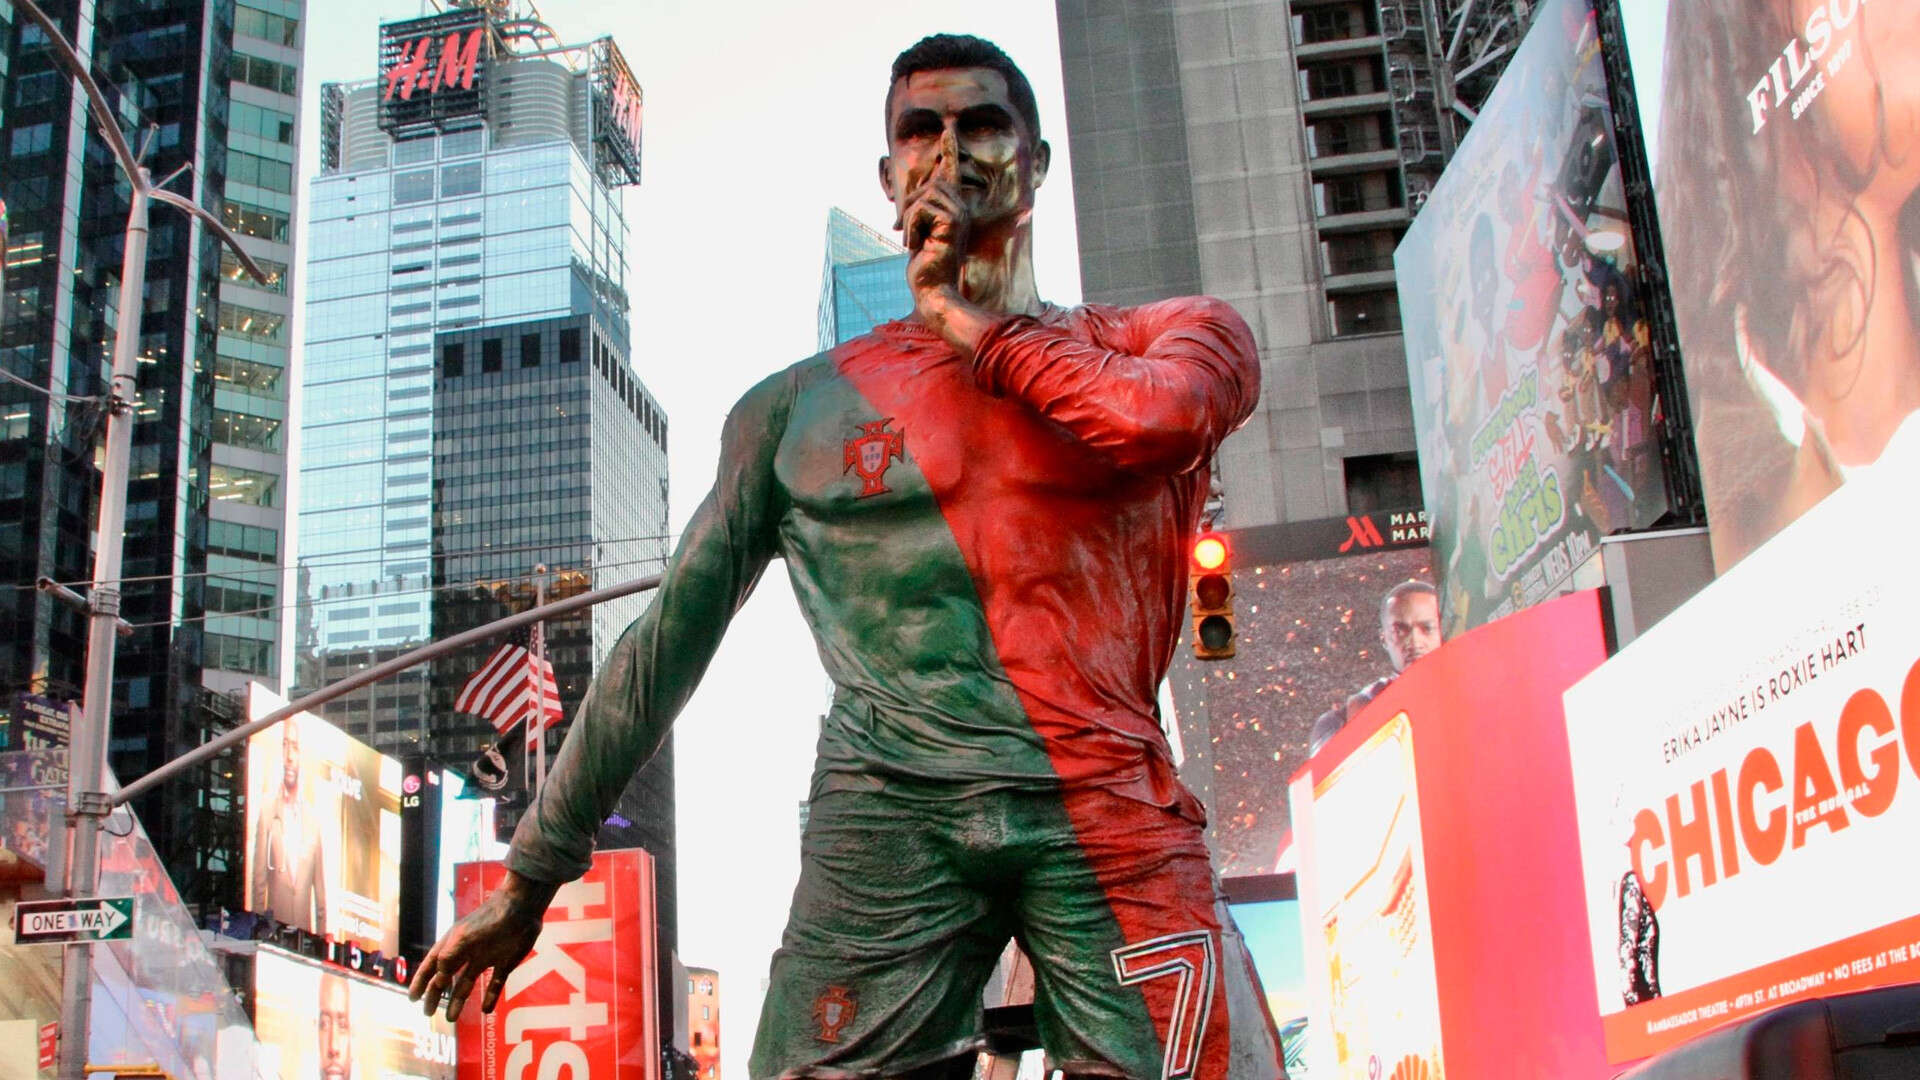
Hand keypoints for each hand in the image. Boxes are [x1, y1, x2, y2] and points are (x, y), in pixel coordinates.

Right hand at [408, 872, 554, 1021]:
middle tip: (428, 1012)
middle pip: (446, 978)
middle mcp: (467, 953)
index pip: (432, 965)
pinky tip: (485, 1010)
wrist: (521, 908)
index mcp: (453, 944)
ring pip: (467, 984)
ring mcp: (486, 958)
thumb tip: (437, 980)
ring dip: (458, 1001)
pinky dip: (490, 997)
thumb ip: (448, 958)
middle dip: (436, 995)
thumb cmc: (488, 920)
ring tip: (451, 1018)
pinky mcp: (505, 963)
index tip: (412, 997)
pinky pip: (495, 984)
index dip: (421, 981)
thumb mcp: (463, 939)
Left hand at [902, 141, 970, 322]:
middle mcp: (961, 209)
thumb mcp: (919, 231)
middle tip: (905, 232)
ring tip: (914, 241)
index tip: (948, 130)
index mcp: (954, 209)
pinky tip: (916, 245)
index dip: (950, 152)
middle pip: (929, 184)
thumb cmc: (925, 265)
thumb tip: (918, 191)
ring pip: (923, 196)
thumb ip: (920, 210)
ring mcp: (959, 215)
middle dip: (911, 206)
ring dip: (910, 219)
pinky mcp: (952, 222)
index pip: (952, 174)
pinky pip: (920, 209)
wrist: (932, 289)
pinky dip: (911, 227)